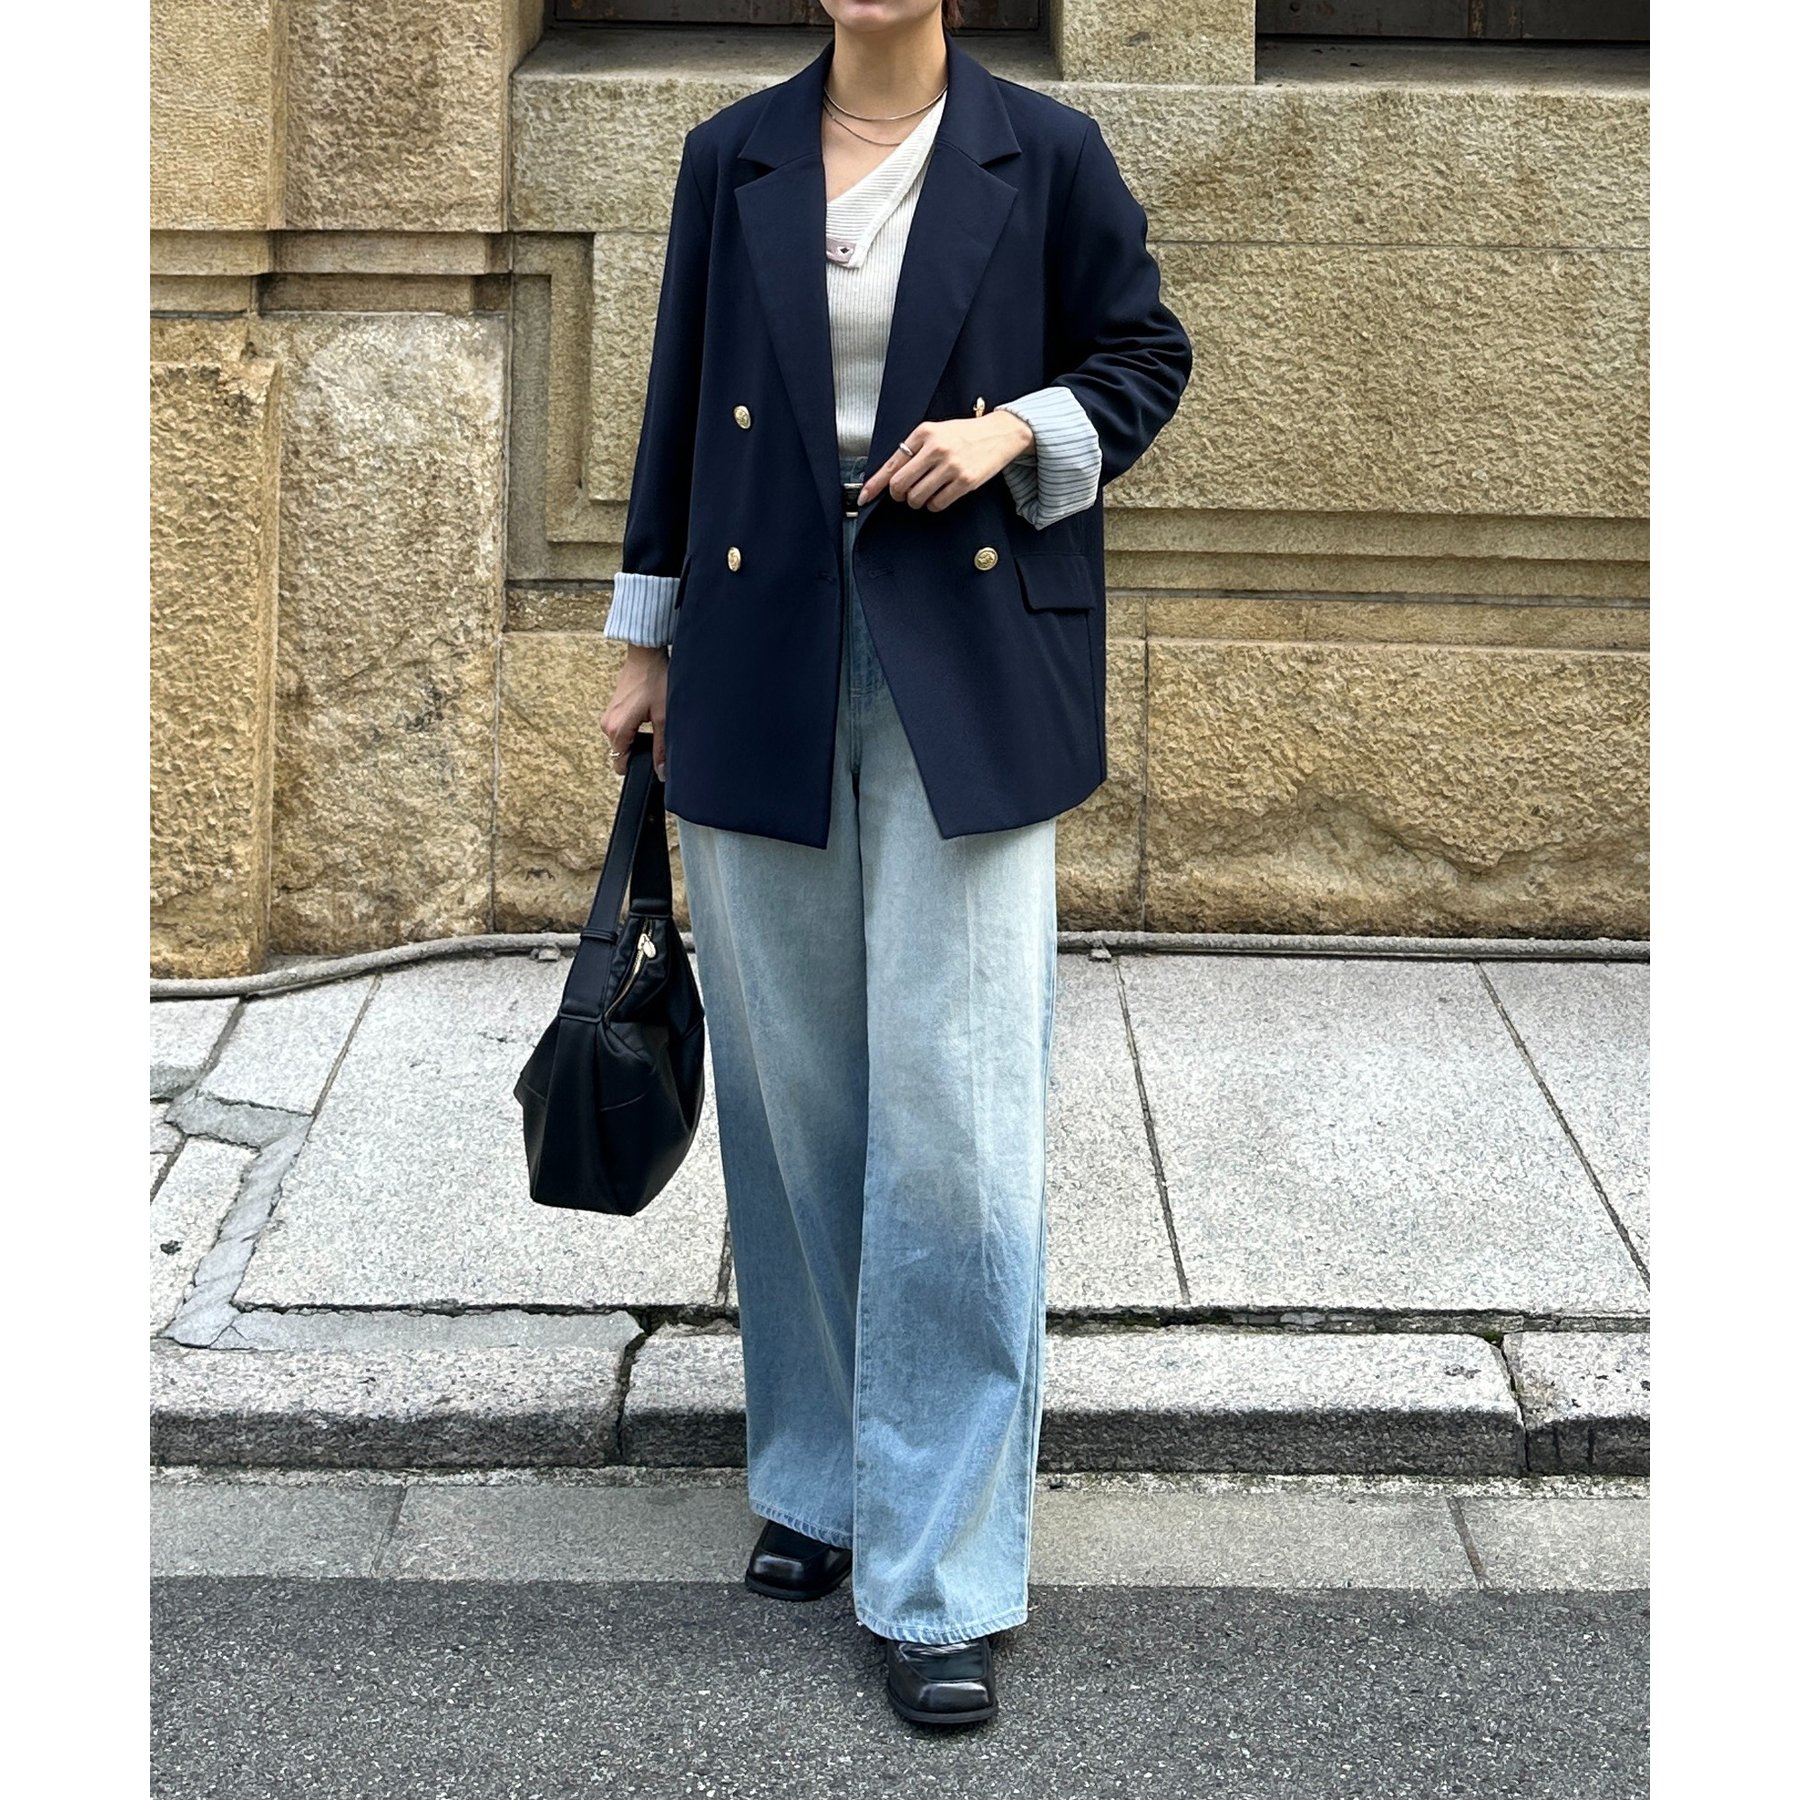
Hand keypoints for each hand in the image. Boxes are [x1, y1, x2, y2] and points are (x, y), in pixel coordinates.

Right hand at [600, 644, 669, 778]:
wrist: (646, 654)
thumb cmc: (654, 680)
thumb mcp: (663, 717)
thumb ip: (661, 748)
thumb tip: (661, 771)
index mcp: (617, 730)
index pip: (620, 764)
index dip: (637, 767)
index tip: (652, 762)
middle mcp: (607, 724)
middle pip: (621, 752)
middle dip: (638, 751)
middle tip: (658, 738)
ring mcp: (608, 715)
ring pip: (622, 740)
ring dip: (636, 738)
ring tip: (654, 724)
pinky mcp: (612, 708)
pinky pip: (621, 728)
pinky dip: (633, 728)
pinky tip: (647, 715)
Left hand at [859, 410, 1034, 511]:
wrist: (1000, 433)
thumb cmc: (964, 435)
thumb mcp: (936, 432)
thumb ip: (914, 450)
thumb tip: (890, 477)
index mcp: (924, 432)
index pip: (892, 463)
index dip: (875, 484)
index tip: (865, 497)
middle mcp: (936, 448)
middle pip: (900, 485)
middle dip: (899, 495)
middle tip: (905, 494)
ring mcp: (951, 465)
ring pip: (917, 498)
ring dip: (917, 501)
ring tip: (927, 491)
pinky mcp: (965, 481)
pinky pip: (937, 504)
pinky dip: (934, 505)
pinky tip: (940, 494)